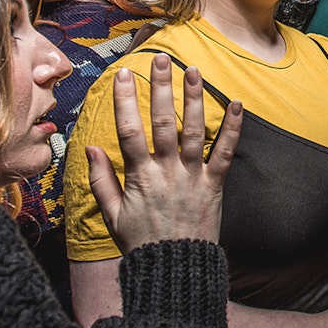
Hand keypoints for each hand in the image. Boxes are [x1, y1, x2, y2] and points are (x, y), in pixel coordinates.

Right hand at [86, 54, 242, 251]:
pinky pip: (226, 153)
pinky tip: (237, 104)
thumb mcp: (111, 215)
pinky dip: (233, 129)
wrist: (176, 269)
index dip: (125, 101)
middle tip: (160, 58)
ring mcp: (193, 177)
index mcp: (139, 177)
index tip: (122, 74)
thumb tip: (90, 147)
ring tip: (193, 70)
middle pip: (162, 122)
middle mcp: (167, 171)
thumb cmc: (141, 242)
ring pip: (195, 131)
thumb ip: (100, 180)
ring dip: (194, 98)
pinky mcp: (214, 185)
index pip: (129, 131)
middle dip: (160, 88)